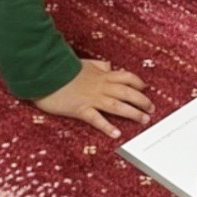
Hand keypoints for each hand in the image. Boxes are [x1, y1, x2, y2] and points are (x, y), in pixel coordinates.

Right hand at [33, 59, 154, 137]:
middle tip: (151, 109)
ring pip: (117, 105)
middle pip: (127, 92)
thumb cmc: (61, 69)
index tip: (145, 88)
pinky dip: (107, 126)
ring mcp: (91, 98)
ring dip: (133, 113)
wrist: (44, 73)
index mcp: (100, 75)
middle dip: (142, 100)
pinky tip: (116, 133)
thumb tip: (108, 66)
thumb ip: (97, 65)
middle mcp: (100, 86)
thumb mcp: (82, 63)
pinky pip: (97, 119)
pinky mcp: (80, 109)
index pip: (126, 77)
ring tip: (143, 120)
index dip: (138, 83)